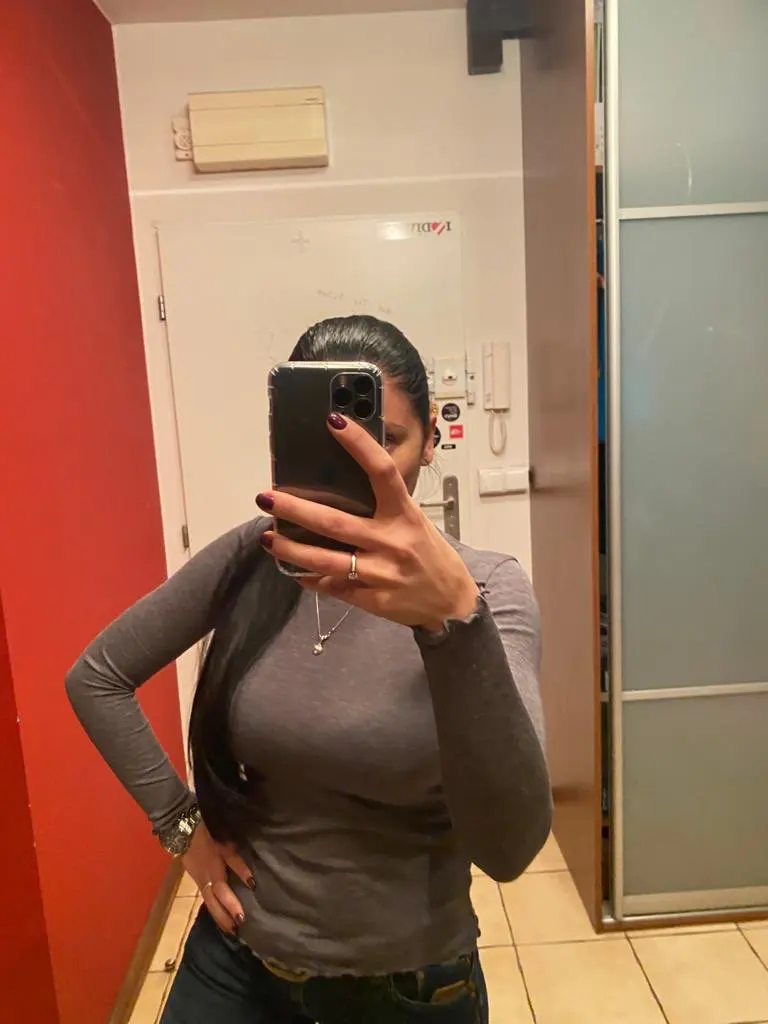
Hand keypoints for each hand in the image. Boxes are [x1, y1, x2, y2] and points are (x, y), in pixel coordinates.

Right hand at [182, 822, 254, 933]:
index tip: (241, 919)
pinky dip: (213, 911)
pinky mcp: (197, 884)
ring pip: (209, 906)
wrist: (185, 838)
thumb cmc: (210, 843)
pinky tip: (218, 917)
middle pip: (214, 906)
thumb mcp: (227, 851)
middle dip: (224, 920)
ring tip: (228, 930)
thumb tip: (251, 882)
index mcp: (214, 875)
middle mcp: (206, 884)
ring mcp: (200, 885)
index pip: (224, 894)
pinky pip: (206, 901)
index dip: (232, 907)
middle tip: (234, 933)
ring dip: (218, 918)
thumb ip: (239, 866)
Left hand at [257, 414, 478, 631]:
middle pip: (336, 523)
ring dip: (292, 550)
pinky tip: (295, 570)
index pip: (383, 472)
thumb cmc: (430, 555)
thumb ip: (384, 508)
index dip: (359, 445)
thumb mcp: (414, 522)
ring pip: (326, 561)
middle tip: (267, 497)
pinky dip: (311, 578)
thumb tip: (340, 489)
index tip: (334, 423)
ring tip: (269, 539)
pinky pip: (333, 587)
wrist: (452, 603)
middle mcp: (392, 542)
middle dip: (296, 509)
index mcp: (405, 515)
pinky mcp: (372, 599)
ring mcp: (381, 573)